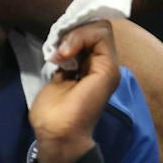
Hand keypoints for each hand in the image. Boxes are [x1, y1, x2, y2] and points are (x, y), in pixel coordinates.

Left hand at [29, 21, 119, 162]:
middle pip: (98, 28)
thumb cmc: (53, 114)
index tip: (56, 48)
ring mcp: (108, 67)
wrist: (57, 134)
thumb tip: (63, 47)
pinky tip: (64, 54)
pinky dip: (79, 38)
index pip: (92, 35)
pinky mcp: (107, 69)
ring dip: (76, 34)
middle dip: (74, 30)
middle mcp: (104, 66)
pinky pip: (100, 36)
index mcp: (94, 69)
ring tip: (61, 52)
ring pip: (101, 28)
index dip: (73, 33)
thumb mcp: (57, 78)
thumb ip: (66, 62)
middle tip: (58, 48)